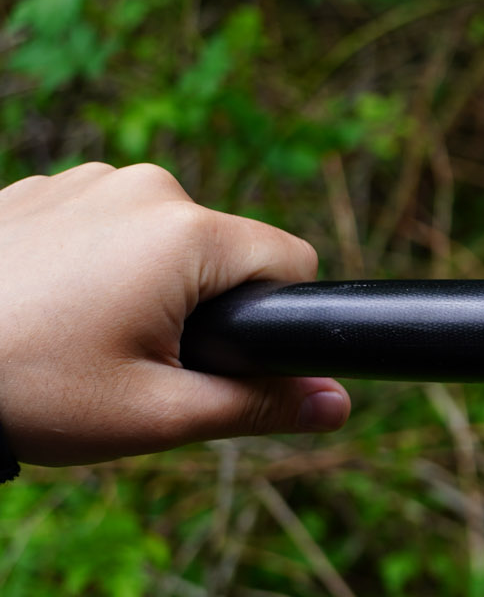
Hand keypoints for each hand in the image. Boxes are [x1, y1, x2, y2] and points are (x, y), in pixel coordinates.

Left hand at [0, 162, 349, 464]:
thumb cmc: (31, 389)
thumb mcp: (157, 416)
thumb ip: (261, 405)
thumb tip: (339, 405)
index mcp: (186, 234)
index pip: (292, 262)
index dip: (277, 319)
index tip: (219, 360)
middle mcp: (143, 186)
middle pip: (225, 251)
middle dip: (205, 307)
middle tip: (137, 364)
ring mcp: (85, 180)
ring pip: (164, 240)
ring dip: (149, 287)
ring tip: (84, 339)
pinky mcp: (40, 187)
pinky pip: (106, 226)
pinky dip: (96, 268)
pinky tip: (49, 312)